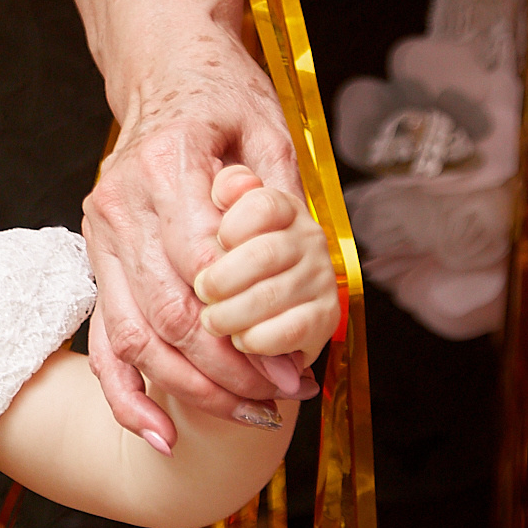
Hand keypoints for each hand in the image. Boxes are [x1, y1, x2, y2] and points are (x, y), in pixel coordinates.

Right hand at [81, 36, 312, 452]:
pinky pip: (100, 339)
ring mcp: (100, 235)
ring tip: (248, 415)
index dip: (249, 331)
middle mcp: (121, 207)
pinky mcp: (96, 258)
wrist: (162, 66)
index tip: (295, 367)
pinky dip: (126, 393)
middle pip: (168, 314)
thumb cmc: (222, 95)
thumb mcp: (267, 129)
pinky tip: (159, 433)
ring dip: (189, 388)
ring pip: (133, 335)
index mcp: (165, 168)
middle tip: (281, 400)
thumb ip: (281, 198)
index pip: (203, 270)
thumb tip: (307, 274)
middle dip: (227, 371)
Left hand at [194, 165, 339, 363]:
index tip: (215, 244)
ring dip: (232, 314)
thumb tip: (227, 188)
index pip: (262, 206)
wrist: (270, 307)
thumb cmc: (235, 257)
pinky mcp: (325, 316)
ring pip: (272, 296)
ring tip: (213, 320)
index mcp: (284, 208)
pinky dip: (258, 339)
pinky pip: (291, 330)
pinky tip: (242, 338)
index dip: (231, 227)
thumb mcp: (223, 216)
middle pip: (264, 254)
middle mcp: (308, 238)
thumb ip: (222, 194)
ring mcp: (320, 277)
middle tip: (202, 292)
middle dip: (222, 279)